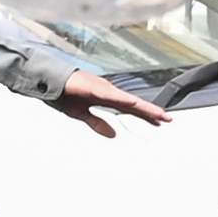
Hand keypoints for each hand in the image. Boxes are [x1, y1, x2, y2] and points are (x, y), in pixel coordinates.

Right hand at [50, 71, 174, 134]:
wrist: (48, 82)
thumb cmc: (64, 94)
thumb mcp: (82, 115)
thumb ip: (97, 124)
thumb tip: (113, 134)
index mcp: (106, 98)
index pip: (130, 108)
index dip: (145, 115)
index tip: (159, 122)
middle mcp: (108, 92)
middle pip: (134, 104)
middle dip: (151, 112)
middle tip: (168, 119)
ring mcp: (102, 88)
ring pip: (127, 99)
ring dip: (142, 107)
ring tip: (158, 114)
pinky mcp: (93, 87)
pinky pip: (111, 95)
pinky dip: (123, 99)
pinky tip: (134, 103)